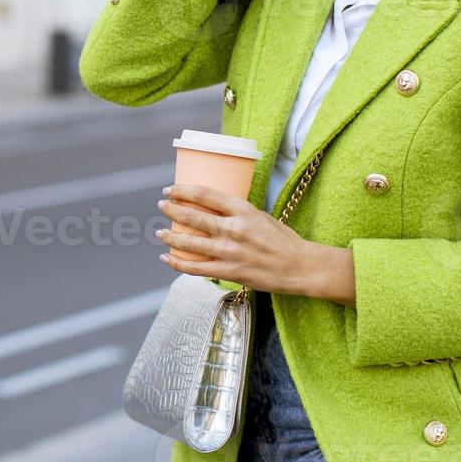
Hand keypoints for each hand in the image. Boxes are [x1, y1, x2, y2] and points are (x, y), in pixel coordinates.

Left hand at [155, 183, 353, 302]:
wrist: (300, 267)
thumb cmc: (282, 240)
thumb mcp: (260, 216)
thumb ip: (237, 213)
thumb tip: (213, 210)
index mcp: (242, 210)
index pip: (204, 195)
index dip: (182, 191)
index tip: (170, 190)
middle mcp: (233, 228)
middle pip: (192, 216)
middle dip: (172, 209)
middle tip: (161, 206)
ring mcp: (230, 251)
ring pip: (189, 242)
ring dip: (170, 236)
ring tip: (160, 232)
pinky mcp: (229, 271)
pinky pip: (196, 268)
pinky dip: (178, 263)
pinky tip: (167, 258)